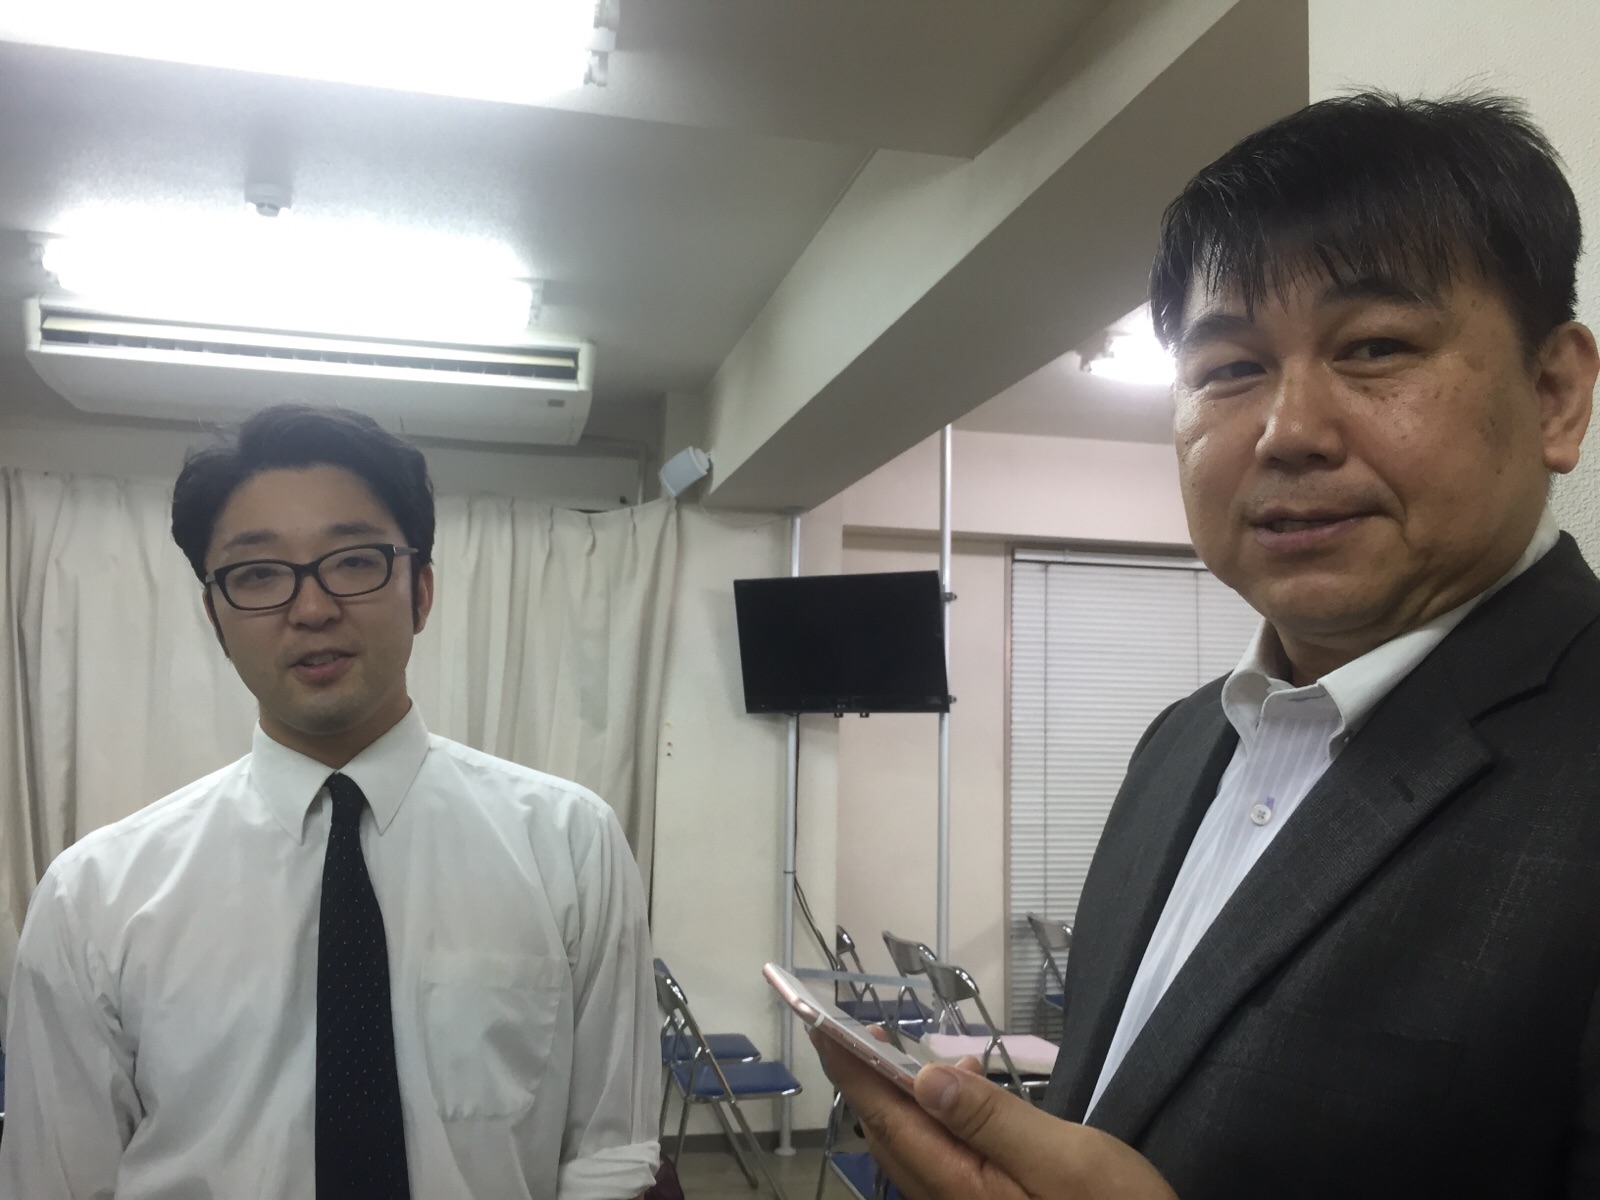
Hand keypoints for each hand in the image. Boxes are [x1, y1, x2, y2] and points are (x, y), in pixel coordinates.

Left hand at [813, 1029, 1175, 1199]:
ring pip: (912, 1144)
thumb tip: (925, 1076)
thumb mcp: (1064, 1159)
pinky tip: (967, 1094)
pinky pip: (940, 1155)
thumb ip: (992, 1120)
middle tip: (863, 1028)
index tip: (822, 1027)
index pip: (886, 1118)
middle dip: (869, 1078)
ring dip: (906, 1096)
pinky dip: (937, 1117)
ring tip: (929, 1056)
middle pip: (889, 1132)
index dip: (850, 1070)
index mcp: (959, 1188)